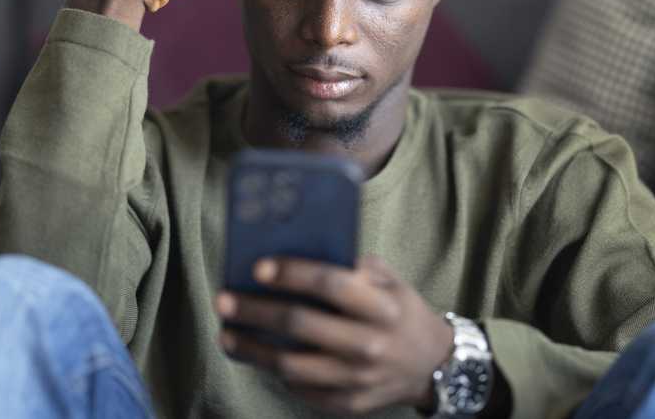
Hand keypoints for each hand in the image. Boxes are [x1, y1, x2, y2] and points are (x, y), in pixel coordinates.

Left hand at [216, 256, 453, 414]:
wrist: (431, 362)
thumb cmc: (398, 309)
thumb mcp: (388, 279)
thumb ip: (350, 265)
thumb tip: (294, 252)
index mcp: (382, 306)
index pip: (331, 284)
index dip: (292, 274)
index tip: (257, 267)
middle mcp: (371, 343)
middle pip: (301, 325)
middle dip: (256, 311)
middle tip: (223, 300)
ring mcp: (359, 379)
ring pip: (292, 365)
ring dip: (252, 349)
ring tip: (226, 335)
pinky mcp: (348, 404)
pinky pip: (301, 388)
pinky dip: (274, 372)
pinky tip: (256, 356)